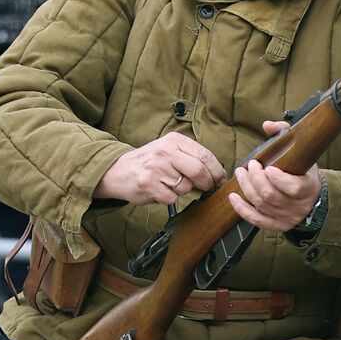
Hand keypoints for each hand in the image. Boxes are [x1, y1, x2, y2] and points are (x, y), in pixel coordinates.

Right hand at [94, 131, 226, 204]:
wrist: (118, 171)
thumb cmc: (150, 161)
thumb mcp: (170, 149)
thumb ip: (191, 156)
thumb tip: (219, 173)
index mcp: (174, 141)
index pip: (205, 155)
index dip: (217, 170)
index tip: (222, 179)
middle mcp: (165, 152)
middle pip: (198, 171)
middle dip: (207, 183)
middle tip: (207, 187)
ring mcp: (156, 169)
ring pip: (186, 187)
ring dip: (183, 190)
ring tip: (170, 184)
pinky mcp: (149, 185)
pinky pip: (172, 198)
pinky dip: (170, 198)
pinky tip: (160, 190)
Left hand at [227, 121, 321, 232]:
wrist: (313, 197)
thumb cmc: (304, 171)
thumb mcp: (301, 152)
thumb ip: (285, 134)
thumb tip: (267, 125)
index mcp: (308, 187)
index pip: (294, 187)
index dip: (279, 179)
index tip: (268, 167)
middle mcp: (299, 206)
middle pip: (271, 196)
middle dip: (255, 179)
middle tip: (250, 166)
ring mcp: (288, 218)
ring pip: (262, 205)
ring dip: (247, 188)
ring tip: (240, 174)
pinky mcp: (277, 225)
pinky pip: (257, 220)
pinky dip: (242, 209)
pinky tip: (233, 197)